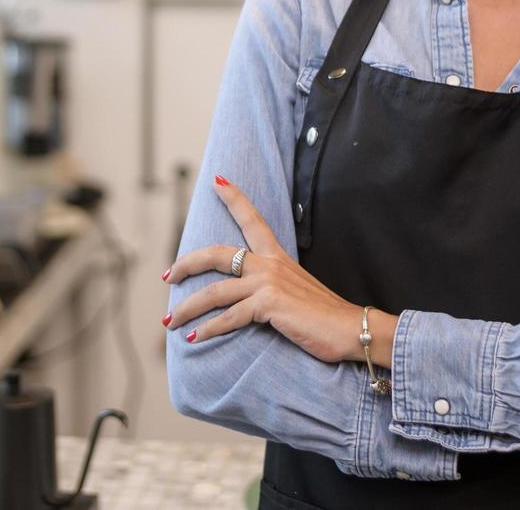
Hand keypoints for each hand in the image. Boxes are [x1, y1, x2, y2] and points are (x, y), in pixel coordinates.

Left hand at [163, 175, 383, 364]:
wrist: (351, 328)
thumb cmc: (325, 315)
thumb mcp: (296, 292)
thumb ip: (273, 288)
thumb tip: (250, 299)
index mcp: (278, 257)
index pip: (253, 220)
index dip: (234, 198)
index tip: (217, 181)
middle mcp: (270, 265)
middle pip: (217, 255)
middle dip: (187, 263)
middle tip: (168, 276)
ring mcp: (268, 283)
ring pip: (214, 292)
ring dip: (187, 308)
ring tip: (170, 321)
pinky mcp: (269, 305)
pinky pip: (228, 317)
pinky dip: (207, 329)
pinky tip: (194, 338)